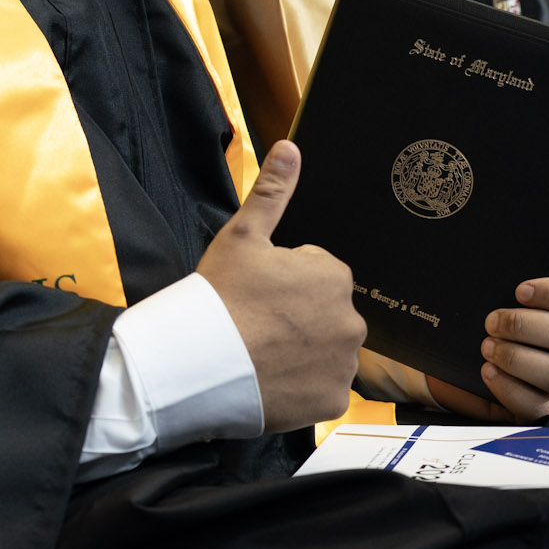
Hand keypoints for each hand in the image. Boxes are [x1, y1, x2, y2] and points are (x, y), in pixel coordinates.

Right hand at [196, 142, 365, 432]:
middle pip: (324, 314)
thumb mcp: (241, 237)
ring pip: (325, 351)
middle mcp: (351, 320)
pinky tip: (270, 379)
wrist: (197, 361)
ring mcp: (344, 364)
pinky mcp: (333, 401)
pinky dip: (301, 386)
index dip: (282, 282)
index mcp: (333, 276)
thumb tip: (291, 147)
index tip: (255, 293)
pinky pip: (322, 388)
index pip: (316, 274)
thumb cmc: (219, 296)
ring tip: (259, 352)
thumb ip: (271, 193)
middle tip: (254, 323)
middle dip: (298, 316)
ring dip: (302, 351)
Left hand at [425, 277, 548, 422]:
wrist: (446, 362)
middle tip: (490, 322)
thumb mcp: (478, 297)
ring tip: (486, 348)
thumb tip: (476, 261)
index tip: (520, 291)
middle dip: (525, 326)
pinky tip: (487, 372)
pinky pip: (536, 405)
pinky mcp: (533, 406)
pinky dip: (509, 388)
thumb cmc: (469, 322)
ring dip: (518, 358)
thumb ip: (491, 282)